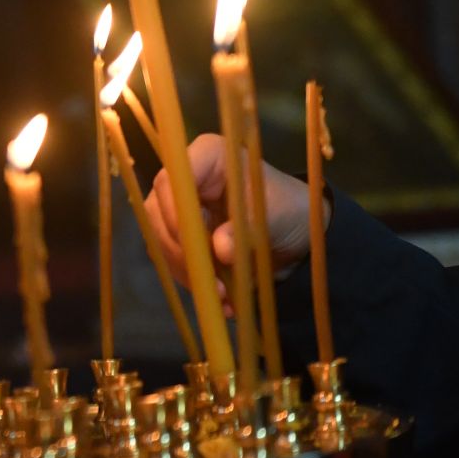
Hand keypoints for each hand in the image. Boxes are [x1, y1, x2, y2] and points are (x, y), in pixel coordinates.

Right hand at [144, 134, 325, 306]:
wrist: (298, 233)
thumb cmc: (291, 210)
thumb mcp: (277, 217)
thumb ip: (247, 230)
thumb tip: (220, 250)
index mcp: (209, 157)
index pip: (175, 177)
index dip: (177, 209)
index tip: (198, 246)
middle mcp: (186, 178)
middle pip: (159, 210)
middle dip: (182, 250)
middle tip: (211, 282)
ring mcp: (178, 206)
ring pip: (161, 238)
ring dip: (188, 271)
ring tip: (222, 297)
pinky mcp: (180, 234)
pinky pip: (172, 257)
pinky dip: (193, 280)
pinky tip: (221, 300)